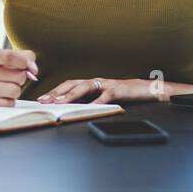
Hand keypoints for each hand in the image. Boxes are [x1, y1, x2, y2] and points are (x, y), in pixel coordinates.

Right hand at [0, 48, 36, 106]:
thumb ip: (17, 58)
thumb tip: (33, 69)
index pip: (10, 56)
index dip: (26, 62)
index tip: (32, 68)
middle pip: (18, 76)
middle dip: (20, 79)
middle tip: (10, 79)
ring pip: (15, 91)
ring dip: (14, 91)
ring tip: (4, 89)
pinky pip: (7, 103)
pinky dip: (8, 102)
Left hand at [37, 77, 160, 104]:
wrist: (151, 91)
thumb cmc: (127, 96)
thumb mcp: (105, 99)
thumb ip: (91, 102)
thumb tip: (73, 109)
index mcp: (93, 85)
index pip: (69, 86)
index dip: (55, 92)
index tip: (41, 99)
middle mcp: (98, 82)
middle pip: (73, 84)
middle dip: (57, 92)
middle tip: (44, 101)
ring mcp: (108, 85)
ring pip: (86, 87)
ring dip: (71, 95)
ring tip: (60, 102)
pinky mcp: (119, 90)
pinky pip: (106, 96)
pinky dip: (97, 101)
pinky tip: (90, 107)